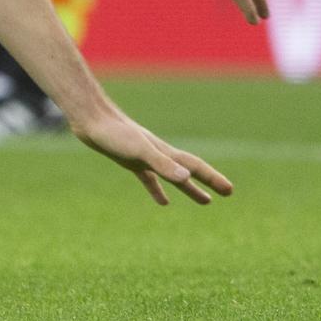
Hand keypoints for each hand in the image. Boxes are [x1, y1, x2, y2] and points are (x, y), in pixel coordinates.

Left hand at [70, 105, 232, 206]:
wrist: (90, 118)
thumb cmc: (113, 133)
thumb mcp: (139, 151)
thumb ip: (162, 164)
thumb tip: (186, 177)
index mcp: (164, 152)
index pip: (194, 167)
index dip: (212, 178)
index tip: (230, 190)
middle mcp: (158, 154)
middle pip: (188, 171)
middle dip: (207, 182)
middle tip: (226, 194)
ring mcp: (144, 157)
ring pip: (172, 176)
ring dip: (188, 187)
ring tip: (204, 201)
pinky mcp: (129, 160)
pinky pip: (149, 178)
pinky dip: (157, 189)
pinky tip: (163, 202)